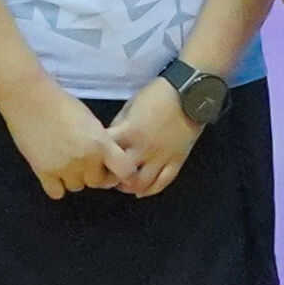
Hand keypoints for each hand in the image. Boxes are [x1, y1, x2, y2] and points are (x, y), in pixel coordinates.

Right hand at [1, 78, 122, 198]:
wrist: (30, 100)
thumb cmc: (62, 104)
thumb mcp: (91, 121)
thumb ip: (101, 142)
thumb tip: (106, 161)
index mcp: (101, 144)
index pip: (125, 171)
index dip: (121, 173)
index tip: (112, 169)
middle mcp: (86, 160)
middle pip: (97, 182)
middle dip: (92, 173)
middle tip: (81, 159)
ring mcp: (65, 168)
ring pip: (76, 187)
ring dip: (73, 178)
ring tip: (63, 160)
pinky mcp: (44, 173)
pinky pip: (56, 193)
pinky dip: (56, 185)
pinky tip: (52, 171)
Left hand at [101, 79, 203, 195]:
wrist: (190, 92)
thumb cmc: (158, 94)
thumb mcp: (130, 105)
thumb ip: (120, 125)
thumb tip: (112, 139)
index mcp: (129, 132)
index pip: (106, 152)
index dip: (97, 157)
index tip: (94, 159)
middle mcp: (144, 149)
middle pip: (121, 173)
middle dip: (111, 177)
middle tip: (106, 176)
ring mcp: (161, 157)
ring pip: (142, 183)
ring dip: (129, 187)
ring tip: (123, 184)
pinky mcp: (177, 160)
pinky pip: (163, 182)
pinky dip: (151, 190)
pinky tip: (142, 191)